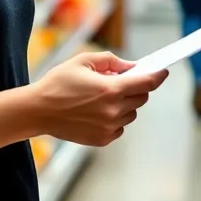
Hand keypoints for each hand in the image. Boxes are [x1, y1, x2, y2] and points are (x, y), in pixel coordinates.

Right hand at [29, 51, 167, 146]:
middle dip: (136, 87)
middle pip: (141, 98)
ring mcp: (108, 127)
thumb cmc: (58, 83)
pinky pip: (120, 127)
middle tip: (120, 81)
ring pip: (132, 113)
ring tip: (103, 97)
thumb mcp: (84, 62)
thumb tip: (131, 67)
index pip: (146, 83)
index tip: (163, 71)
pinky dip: (115, 118)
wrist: (37, 111)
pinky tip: (97, 111)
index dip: (158, 76)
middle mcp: (113, 111)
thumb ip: (112, 61)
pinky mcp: (102, 139)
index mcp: (110, 90)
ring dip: (125, 104)